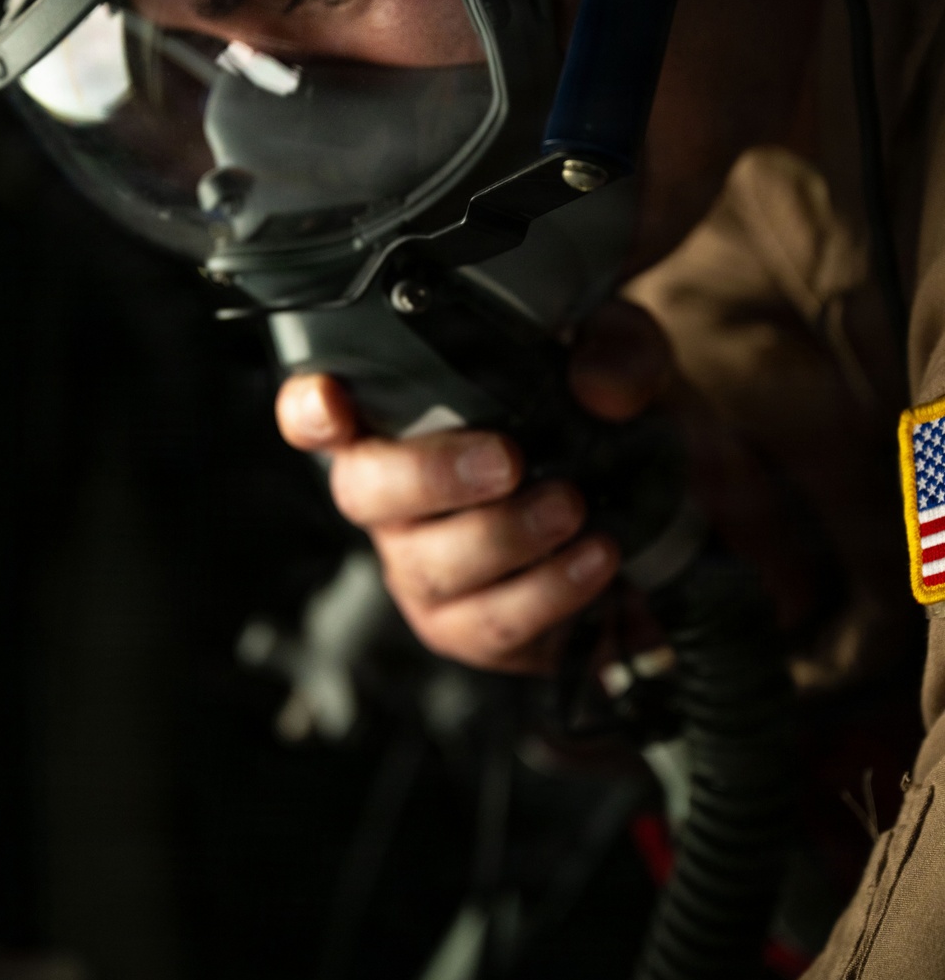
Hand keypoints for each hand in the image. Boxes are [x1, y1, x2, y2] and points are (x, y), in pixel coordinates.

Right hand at [276, 301, 671, 672]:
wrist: (670, 516)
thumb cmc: (610, 427)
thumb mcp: (628, 363)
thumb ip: (617, 351)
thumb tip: (597, 385)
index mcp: (406, 422)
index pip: (322, 414)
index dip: (309, 410)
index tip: (330, 400)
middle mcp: (399, 500)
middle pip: (363, 493)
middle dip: (430, 476)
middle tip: (507, 461)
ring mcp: (428, 569)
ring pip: (430, 566)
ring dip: (506, 536)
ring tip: (573, 507)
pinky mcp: (472, 629)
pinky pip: (490, 622)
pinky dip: (548, 590)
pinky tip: (594, 558)